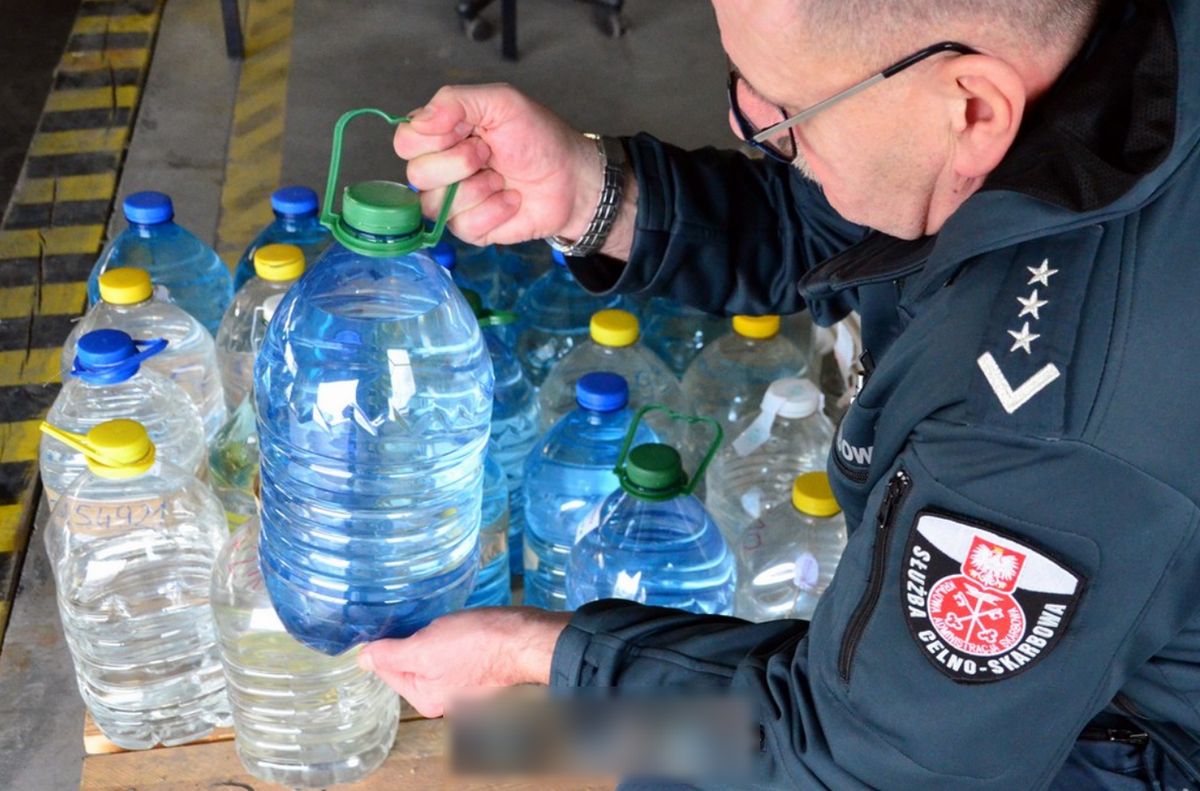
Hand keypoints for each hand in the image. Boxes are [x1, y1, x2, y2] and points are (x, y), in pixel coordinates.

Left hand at [357, 606, 571, 717]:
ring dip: (431, 635)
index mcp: (424, 698)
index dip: (385, 643)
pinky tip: (458, 624)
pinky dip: (449, 636)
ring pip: (431, 654)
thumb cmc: (476, 644)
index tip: (390, 621)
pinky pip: (452, 651)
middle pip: (410, 663)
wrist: (524, 638)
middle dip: (411, 639)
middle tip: (419, 618)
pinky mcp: (478, 667)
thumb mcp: (424, 647)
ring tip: (440, 619)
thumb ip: (391, 655)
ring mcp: (461, 683)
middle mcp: (442, 697)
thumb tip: (362, 659)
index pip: (388, 668)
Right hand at [395, 84, 634, 255]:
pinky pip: (463, 226)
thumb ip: (456, 101)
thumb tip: (418, 120)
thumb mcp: (501, 103)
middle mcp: (441, 167)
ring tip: (502, 178)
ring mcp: (453, 200)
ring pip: (436, 204)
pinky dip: (494, 211)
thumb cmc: (539, 138)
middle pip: (417, 174)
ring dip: (477, 189)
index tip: (467, 130)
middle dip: (460, 162)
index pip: (405, 140)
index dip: (432, 138)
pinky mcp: (470, 228)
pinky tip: (511, 200)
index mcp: (441, 134)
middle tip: (490, 154)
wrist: (571, 179)